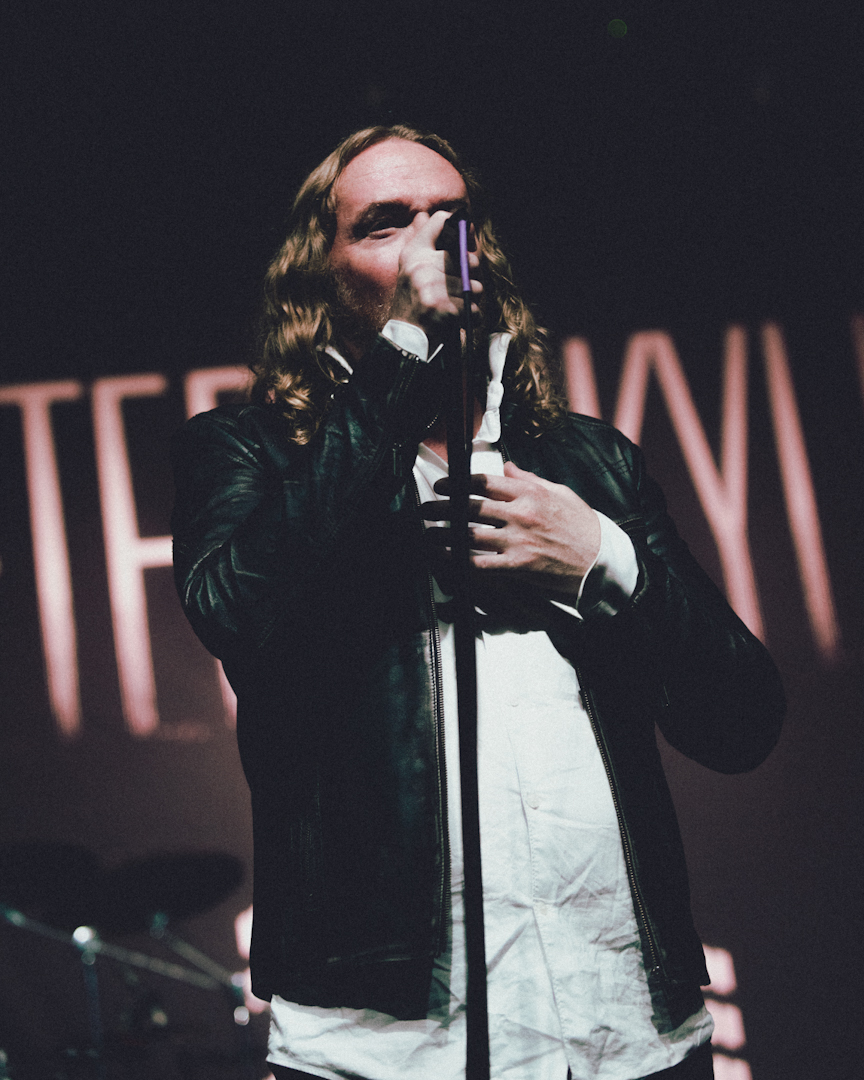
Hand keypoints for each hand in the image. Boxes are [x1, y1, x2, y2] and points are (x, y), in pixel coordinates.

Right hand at [388, 211, 482, 332]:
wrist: (405, 339)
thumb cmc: (413, 302)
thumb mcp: (412, 268)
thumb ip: (425, 239)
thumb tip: (432, 214)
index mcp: (413, 253)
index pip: (441, 220)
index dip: (461, 228)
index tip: (468, 240)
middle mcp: (421, 266)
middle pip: (467, 258)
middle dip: (471, 276)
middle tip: (460, 288)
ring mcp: (431, 287)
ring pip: (475, 286)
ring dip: (471, 300)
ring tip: (455, 306)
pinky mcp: (442, 308)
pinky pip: (474, 308)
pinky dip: (471, 317)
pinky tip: (458, 320)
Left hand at [420, 461, 600, 595]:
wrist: (600, 558)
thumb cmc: (582, 525)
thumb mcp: (560, 492)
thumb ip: (529, 479)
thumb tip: (507, 466)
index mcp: (529, 493)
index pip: (485, 482)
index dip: (458, 483)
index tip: (444, 485)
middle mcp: (521, 514)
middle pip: (471, 507)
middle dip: (443, 507)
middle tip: (426, 507)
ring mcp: (518, 541)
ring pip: (470, 535)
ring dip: (444, 534)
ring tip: (428, 533)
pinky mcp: (519, 566)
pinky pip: (481, 563)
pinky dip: (460, 560)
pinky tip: (446, 558)